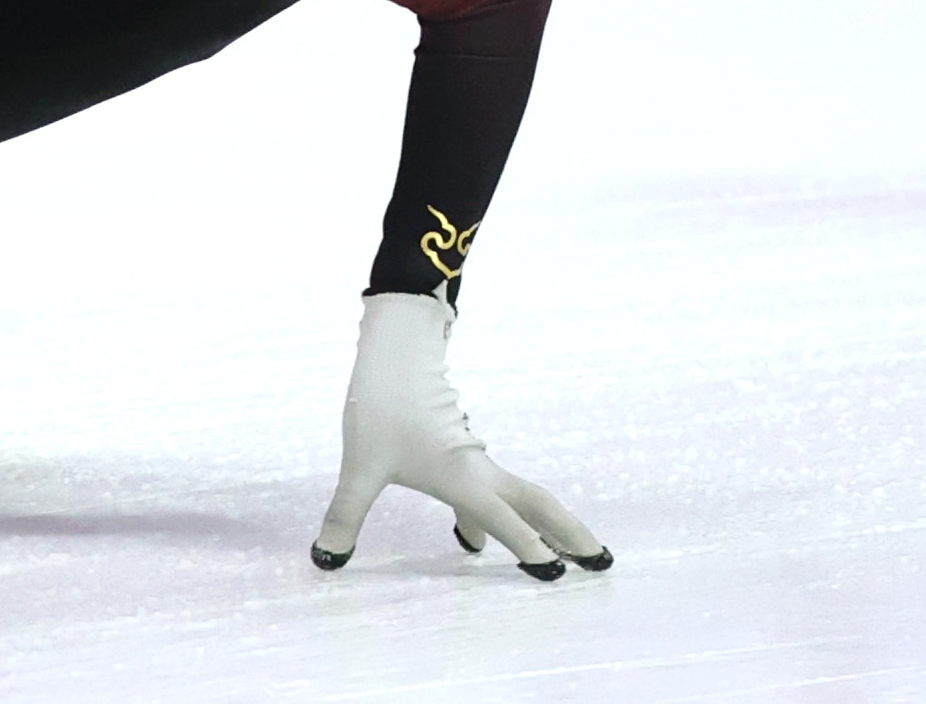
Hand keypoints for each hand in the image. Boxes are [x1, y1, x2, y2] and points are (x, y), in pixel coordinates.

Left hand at [312, 292, 609, 578]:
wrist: (394, 351)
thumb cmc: (379, 407)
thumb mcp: (359, 467)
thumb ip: (346, 515)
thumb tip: (325, 558)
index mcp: (463, 477)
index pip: (507, 521)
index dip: (531, 547)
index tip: (557, 575)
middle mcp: (478, 470)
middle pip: (537, 504)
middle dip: (569, 532)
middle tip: (600, 562)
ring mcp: (473, 459)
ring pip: (520, 497)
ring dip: (543, 525)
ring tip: (559, 554)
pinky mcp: (460, 450)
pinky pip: (492, 491)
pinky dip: (500, 516)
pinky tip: (474, 536)